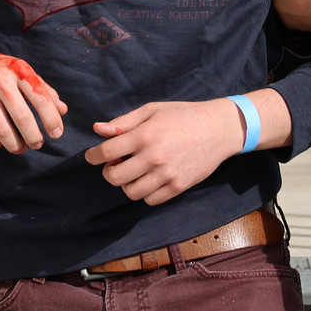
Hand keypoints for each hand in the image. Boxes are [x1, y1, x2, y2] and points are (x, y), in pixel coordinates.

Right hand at [0, 45, 64, 153]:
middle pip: (22, 118)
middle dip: (34, 137)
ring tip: (21, 147)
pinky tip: (1, 142)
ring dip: (15, 145)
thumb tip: (62, 110)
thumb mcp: (22, 71)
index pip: (40, 97)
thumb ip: (43, 89)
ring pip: (2, 130)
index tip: (56, 133)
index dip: (51, 119)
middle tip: (38, 143)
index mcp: (18, 70)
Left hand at [86, 99, 251, 205]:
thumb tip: (98, 129)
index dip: (93, 156)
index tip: (91, 156)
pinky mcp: (178, 187)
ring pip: (131, 192)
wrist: (218, 129)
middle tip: (114, 164)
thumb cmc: (183, 116)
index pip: (106, 152)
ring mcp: (167, 175)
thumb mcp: (152, 110)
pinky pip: (150, 200)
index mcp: (144, 135)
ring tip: (132, 172)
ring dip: (126, 184)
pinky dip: (144, 192)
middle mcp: (153, 158)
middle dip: (108, 171)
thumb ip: (124, 122)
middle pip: (115, 177)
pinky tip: (148, 179)